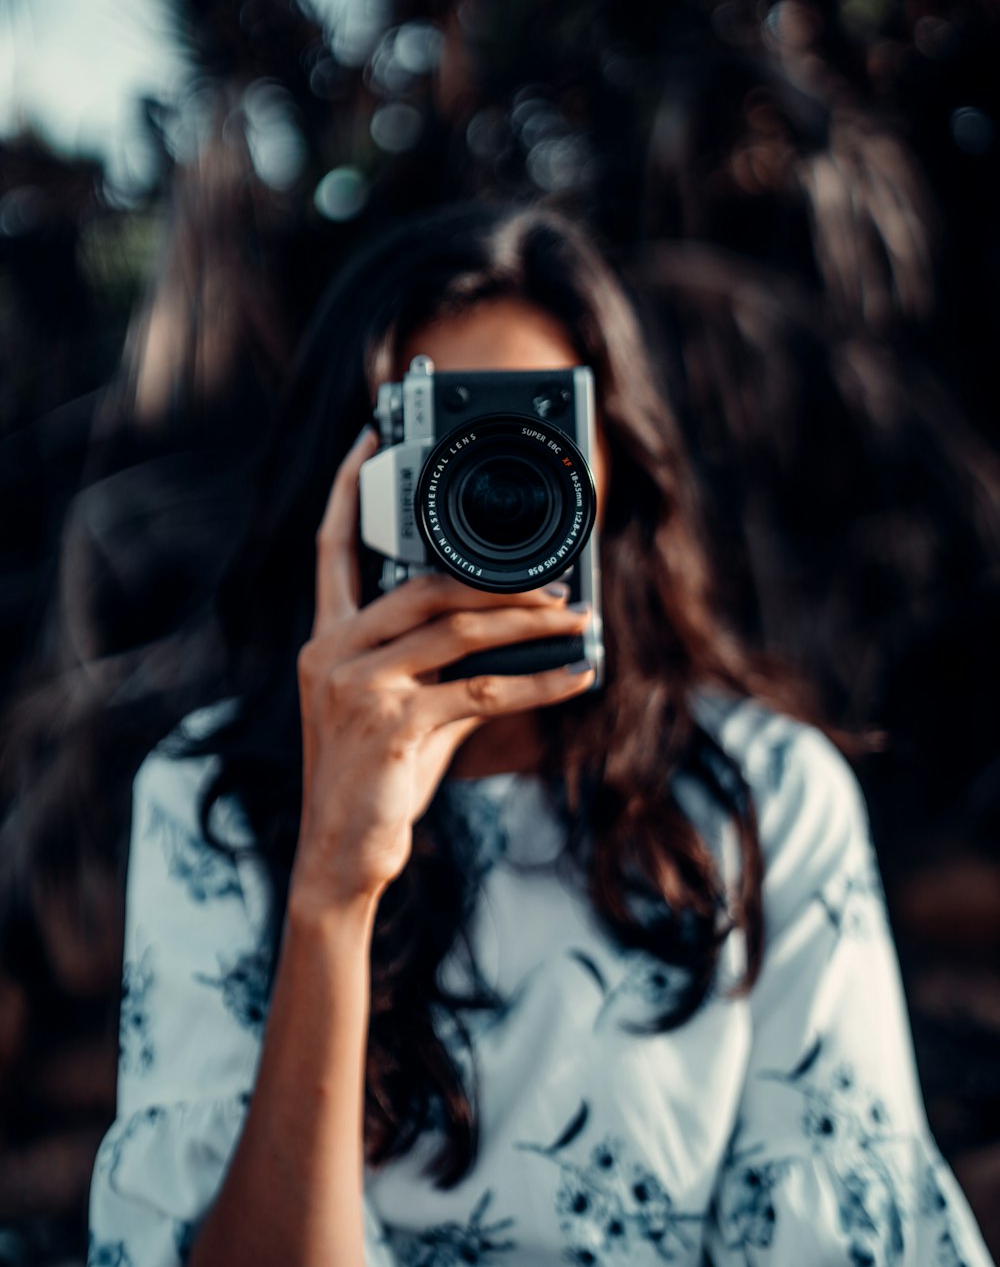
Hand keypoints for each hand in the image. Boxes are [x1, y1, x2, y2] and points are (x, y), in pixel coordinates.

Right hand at [291, 429, 594, 911]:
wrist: (337, 859)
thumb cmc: (372, 778)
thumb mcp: (397, 707)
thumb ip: (438, 661)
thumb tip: (519, 629)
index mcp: (328, 637)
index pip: (333, 544)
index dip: (352, 484)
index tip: (374, 433)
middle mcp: (333, 651)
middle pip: (422, 583)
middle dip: (497, 578)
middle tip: (557, 580)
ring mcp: (356, 687)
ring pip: (458, 630)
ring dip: (529, 623)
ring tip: (577, 618)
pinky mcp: (389, 726)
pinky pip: (481, 691)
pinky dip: (540, 683)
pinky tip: (578, 674)